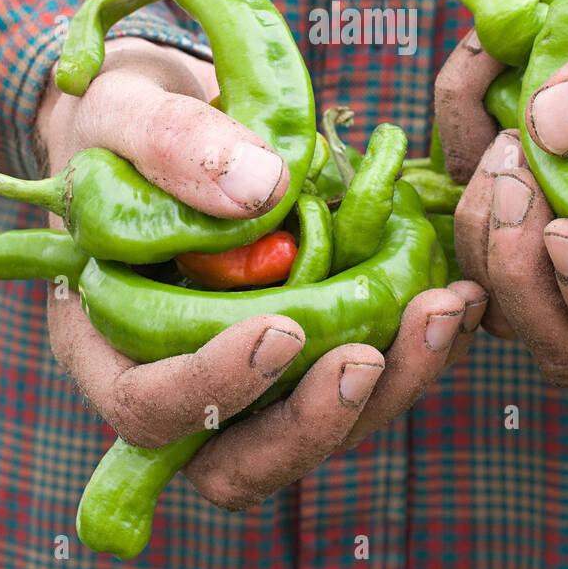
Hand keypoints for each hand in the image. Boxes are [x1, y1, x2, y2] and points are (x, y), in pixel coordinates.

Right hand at [37, 37, 486, 505]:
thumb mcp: (122, 109)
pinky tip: (461, 296)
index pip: (149, 407)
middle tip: (368, 360)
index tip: (278, 330)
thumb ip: (170, 144)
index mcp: (106, 346)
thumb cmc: (120, 119)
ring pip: (320, 427)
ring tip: (442, 310)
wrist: (167, 119)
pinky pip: (367, 376)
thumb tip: (258, 191)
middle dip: (314, 422)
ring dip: (390, 385)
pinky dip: (419, 345)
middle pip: (240, 459)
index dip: (214, 386)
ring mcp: (251, 376)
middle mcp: (178, 382)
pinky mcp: (311, 349)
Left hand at [438, 0, 567, 386]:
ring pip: (495, 291)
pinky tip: (486, 58)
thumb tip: (553, 129)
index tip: (565, 229)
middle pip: (562, 344)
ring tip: (510, 116)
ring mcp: (567, 234)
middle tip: (516, 160)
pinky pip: (460, 198)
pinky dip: (456, 130)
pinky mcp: (515, 191)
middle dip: (515, 270)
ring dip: (480, 211)